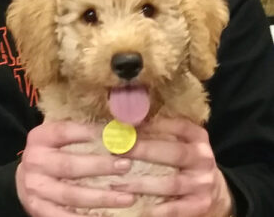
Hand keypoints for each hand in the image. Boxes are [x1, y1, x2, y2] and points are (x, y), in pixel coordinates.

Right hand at [16, 121, 134, 216]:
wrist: (25, 176)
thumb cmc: (52, 150)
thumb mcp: (59, 135)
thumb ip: (81, 130)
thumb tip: (116, 127)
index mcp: (41, 137)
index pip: (66, 132)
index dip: (90, 133)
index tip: (115, 135)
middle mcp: (35, 161)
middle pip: (69, 165)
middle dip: (100, 167)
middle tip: (125, 166)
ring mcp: (36, 188)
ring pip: (71, 195)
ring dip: (101, 197)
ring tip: (127, 197)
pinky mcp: (38, 209)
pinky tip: (108, 216)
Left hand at [112, 117, 232, 216]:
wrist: (215, 188)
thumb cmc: (188, 159)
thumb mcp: (182, 141)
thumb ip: (163, 133)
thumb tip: (130, 124)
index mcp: (198, 137)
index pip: (179, 126)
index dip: (154, 125)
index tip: (130, 127)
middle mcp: (203, 158)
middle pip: (174, 153)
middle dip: (144, 151)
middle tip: (118, 150)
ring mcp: (202, 183)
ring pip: (170, 183)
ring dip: (142, 183)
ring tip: (118, 183)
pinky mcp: (199, 205)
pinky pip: (174, 209)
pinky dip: (155, 209)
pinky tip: (136, 206)